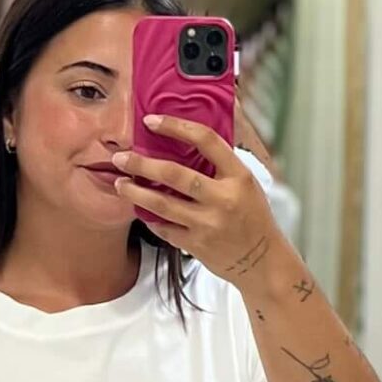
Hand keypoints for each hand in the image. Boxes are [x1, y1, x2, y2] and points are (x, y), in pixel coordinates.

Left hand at [112, 116, 282, 288]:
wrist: (261, 261)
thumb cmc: (252, 216)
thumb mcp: (246, 183)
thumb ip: (222, 162)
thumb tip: (189, 133)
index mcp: (238, 176)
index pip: (206, 140)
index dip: (176, 126)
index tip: (151, 121)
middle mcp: (223, 198)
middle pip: (174, 174)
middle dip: (142, 164)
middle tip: (121, 158)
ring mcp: (208, 224)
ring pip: (162, 204)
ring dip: (136, 193)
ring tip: (120, 183)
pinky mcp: (196, 245)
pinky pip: (164, 228)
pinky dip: (149, 217)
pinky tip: (139, 209)